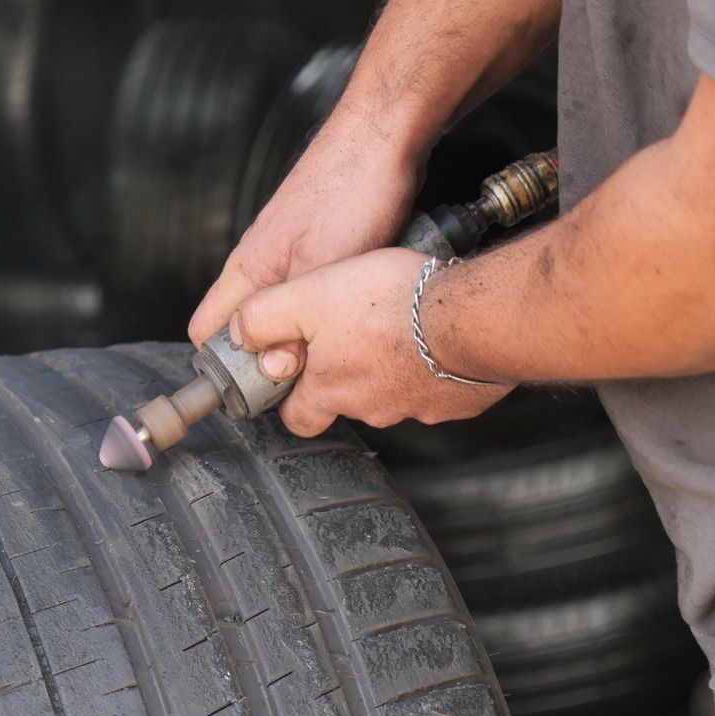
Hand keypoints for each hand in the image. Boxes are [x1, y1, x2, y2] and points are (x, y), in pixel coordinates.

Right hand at [188, 105, 423, 356]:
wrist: (386, 133)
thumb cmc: (351, 187)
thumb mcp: (324, 268)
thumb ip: (295, 320)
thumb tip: (276, 368)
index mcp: (247, 271)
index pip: (206, 333)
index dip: (224, 367)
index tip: (257, 390)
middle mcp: (260, 264)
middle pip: (245, 328)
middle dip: (269, 355)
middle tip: (306, 375)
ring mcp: (288, 254)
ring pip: (279, 312)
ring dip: (300, 334)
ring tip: (334, 346)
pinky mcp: (318, 246)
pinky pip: (307, 294)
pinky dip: (324, 311)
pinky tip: (354, 312)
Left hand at [230, 247, 512, 436]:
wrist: (475, 314)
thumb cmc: (394, 304)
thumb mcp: (306, 297)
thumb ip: (264, 318)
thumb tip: (239, 335)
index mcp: (331, 391)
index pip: (298, 418)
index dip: (293, 397)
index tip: (296, 372)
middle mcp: (373, 408)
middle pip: (347, 401)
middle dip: (347, 373)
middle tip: (355, 333)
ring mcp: (421, 409)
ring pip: (395, 393)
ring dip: (393, 365)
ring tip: (399, 324)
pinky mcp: (460, 400)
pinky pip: (441, 387)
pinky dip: (436, 366)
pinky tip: (438, 336)